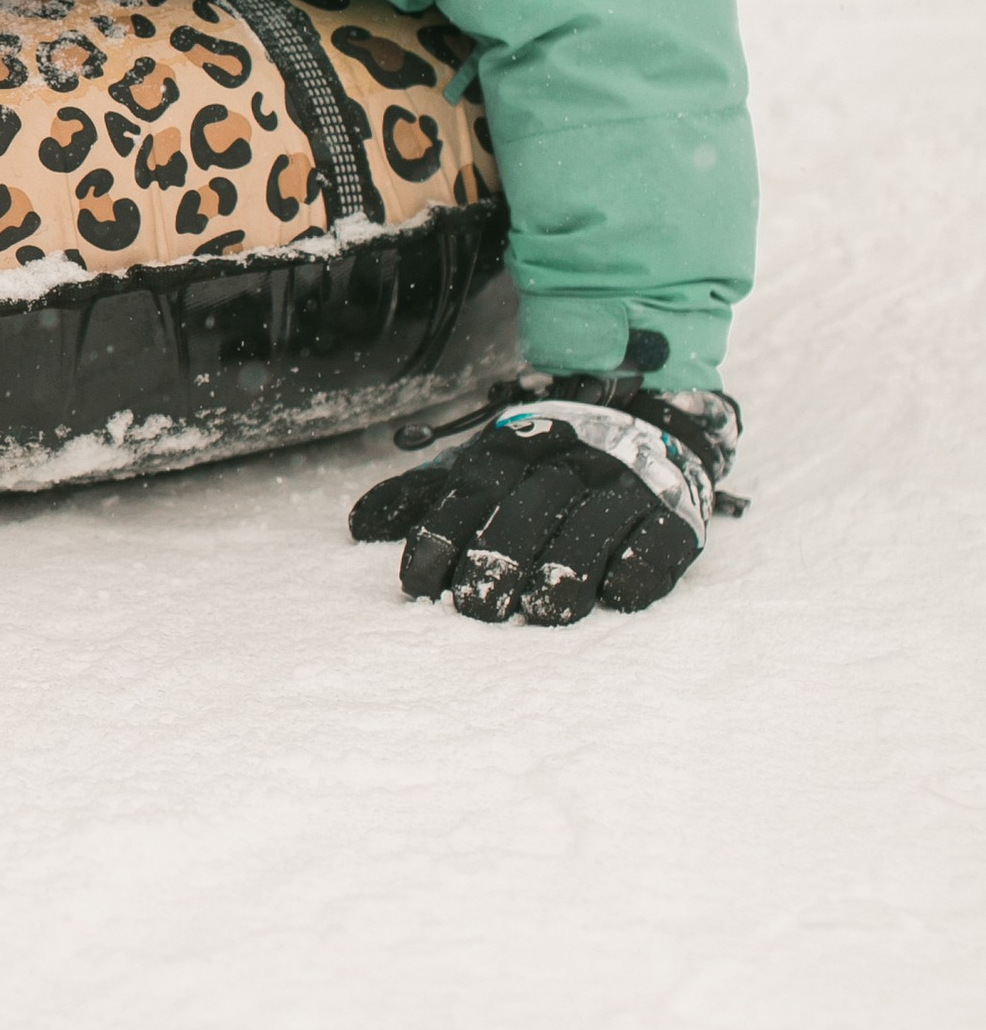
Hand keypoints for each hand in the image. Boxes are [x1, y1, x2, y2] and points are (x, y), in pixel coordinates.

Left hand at [349, 383, 728, 622]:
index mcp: (509, 453)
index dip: (439, 536)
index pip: (468, 494)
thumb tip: (360, 527)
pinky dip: (636, 569)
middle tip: (478, 608)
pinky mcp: (669, 518)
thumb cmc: (539, 466)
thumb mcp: (478, 468)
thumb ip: (422, 497)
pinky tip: (616, 594)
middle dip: (498, 560)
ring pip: (589, 528)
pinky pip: (655, 544)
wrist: (643, 420)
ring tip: (539, 609)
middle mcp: (563, 465)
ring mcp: (620, 489)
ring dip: (563, 571)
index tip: (417, 583)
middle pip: (526, 511)